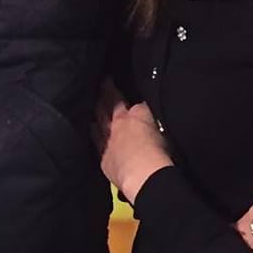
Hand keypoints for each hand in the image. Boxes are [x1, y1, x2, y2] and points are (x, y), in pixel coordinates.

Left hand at [94, 87, 171, 203]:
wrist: (144, 174)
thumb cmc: (160, 149)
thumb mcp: (161, 125)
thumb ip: (150, 114)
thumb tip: (145, 107)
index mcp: (135, 113)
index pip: (125, 98)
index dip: (116, 88)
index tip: (109, 78)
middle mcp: (119, 124)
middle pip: (107, 105)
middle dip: (103, 94)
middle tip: (98, 84)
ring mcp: (108, 141)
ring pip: (98, 121)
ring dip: (96, 112)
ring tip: (91, 105)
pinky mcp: (104, 159)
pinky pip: (95, 141)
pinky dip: (93, 133)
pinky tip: (90, 129)